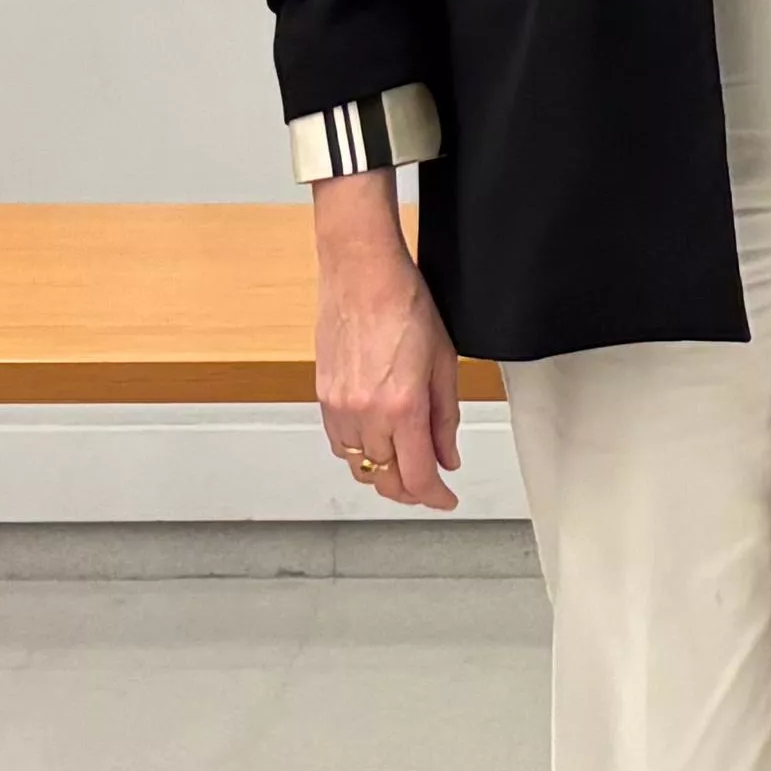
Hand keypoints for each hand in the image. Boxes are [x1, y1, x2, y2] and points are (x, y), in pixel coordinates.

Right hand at [310, 172, 462, 510]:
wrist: (361, 271)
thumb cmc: (404, 302)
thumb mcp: (444, 363)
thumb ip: (446, 418)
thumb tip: (447, 457)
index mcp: (403, 406)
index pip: (418, 476)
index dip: (435, 497)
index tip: (446, 499)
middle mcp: (366, 412)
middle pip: (387, 478)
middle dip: (411, 490)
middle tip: (429, 487)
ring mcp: (340, 406)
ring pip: (360, 466)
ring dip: (384, 473)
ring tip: (404, 465)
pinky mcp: (323, 396)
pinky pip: (340, 444)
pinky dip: (360, 452)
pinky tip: (376, 443)